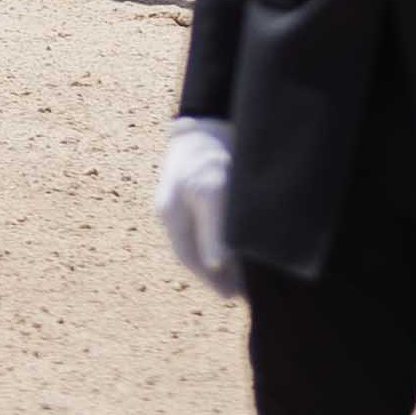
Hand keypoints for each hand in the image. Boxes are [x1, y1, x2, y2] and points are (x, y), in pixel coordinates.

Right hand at [153, 115, 239, 295]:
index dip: (210, 280)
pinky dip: (222, 242)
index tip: (233, 298)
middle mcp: (174, 210)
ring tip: (244, 278)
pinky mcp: (196, 190)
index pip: (188, 257)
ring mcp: (183, 200)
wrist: (212, 116)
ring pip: (200, 240)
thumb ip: (213, 230)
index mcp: (171, 213)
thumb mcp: (213, 192)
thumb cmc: (211, 153)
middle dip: (215, 274)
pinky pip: (207, 226)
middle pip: (193, 252)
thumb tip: (216, 265)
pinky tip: (238, 247)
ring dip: (221, 260)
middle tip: (242, 294)